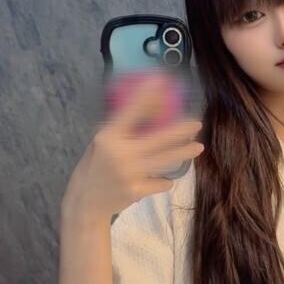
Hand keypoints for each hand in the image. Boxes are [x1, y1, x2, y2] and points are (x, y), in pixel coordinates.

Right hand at [62, 76, 203, 218]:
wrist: (85, 202)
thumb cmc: (94, 167)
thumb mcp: (101, 144)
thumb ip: (121, 131)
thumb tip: (148, 111)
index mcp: (108, 137)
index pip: (130, 112)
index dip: (145, 96)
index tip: (160, 81)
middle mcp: (120, 153)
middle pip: (158, 138)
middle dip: (180, 131)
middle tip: (197, 124)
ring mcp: (130, 173)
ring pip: (165, 160)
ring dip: (184, 153)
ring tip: (198, 147)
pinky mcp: (137, 191)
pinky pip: (161, 182)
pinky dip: (164, 180)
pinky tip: (163, 179)